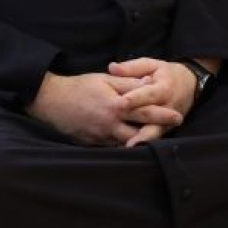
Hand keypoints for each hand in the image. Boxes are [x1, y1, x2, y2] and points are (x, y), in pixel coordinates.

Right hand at [25, 70, 182, 146]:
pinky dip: (122, 146)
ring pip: (126, 144)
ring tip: (153, 139)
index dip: (163, 115)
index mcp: (116, 106)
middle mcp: (109, 124)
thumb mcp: (106, 79)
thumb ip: (129, 82)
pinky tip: (131, 144)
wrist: (49, 100)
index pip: (145, 112)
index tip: (178, 116)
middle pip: (139, 133)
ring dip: (139, 141)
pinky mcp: (90, 143)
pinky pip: (111, 147)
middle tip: (170, 132)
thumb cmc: (80, 86)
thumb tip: (149, 82)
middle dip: (155, 133)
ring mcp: (99, 136)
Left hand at [107, 57, 200, 145]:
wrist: (191, 84)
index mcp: (164, 87)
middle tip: (126, 134)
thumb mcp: (151, 65)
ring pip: (156, 131)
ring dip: (143, 140)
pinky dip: (144, 143)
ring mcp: (169, 120)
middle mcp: (168, 106)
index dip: (135, 98)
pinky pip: (155, 136)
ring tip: (129, 147)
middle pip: (155, 118)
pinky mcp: (167, 128)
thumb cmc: (166, 73)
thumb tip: (112, 67)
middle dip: (141, 127)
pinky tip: (130, 149)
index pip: (149, 94)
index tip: (121, 103)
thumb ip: (131, 67)